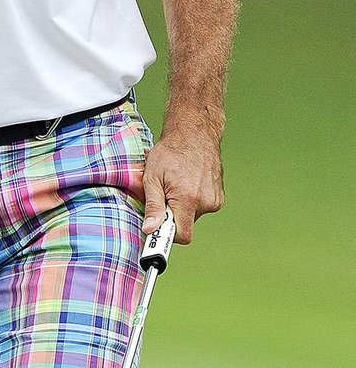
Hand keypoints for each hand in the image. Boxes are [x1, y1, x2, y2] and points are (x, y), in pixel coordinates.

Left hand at [141, 129, 223, 243]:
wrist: (194, 133)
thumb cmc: (170, 152)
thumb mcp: (152, 176)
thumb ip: (153, 205)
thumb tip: (150, 229)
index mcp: (188, 199)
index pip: (182, 235)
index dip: (168, 235)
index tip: (158, 232)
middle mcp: (206, 202)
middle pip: (185, 223)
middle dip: (172, 214)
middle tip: (164, 193)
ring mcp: (215, 198)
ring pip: (192, 214)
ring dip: (182, 204)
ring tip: (175, 183)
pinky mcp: (219, 195)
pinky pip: (201, 205)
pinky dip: (191, 198)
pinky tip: (186, 180)